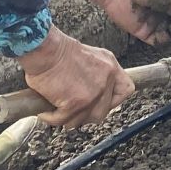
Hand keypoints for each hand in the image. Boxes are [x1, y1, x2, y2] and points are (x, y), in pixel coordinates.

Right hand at [19, 28, 133, 126]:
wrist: (45, 49)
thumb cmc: (58, 51)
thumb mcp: (90, 57)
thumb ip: (97, 74)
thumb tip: (91, 95)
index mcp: (110, 67)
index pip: (125, 90)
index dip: (112, 101)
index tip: (98, 103)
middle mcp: (106, 81)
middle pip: (102, 112)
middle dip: (84, 114)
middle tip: (70, 109)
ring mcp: (92, 94)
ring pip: (81, 120)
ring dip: (66, 118)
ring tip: (55, 108)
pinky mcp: (75, 104)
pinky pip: (62, 120)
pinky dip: (51, 117)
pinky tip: (45, 109)